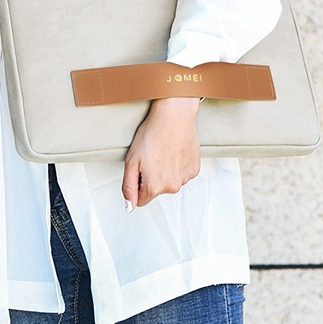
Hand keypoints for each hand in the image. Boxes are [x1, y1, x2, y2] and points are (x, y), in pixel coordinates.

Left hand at [121, 96, 201, 210]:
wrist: (174, 116)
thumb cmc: (152, 134)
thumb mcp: (131, 162)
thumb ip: (128, 187)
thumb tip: (129, 207)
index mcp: (154, 187)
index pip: (141, 200)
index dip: (137, 185)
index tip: (140, 170)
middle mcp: (172, 187)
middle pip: (156, 191)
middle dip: (151, 179)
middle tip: (151, 158)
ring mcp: (185, 179)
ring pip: (169, 183)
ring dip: (165, 172)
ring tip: (163, 152)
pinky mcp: (194, 170)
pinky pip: (181, 174)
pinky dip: (177, 166)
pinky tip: (174, 152)